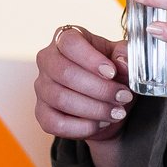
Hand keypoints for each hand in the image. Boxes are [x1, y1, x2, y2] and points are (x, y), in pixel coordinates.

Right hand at [33, 24, 132, 142]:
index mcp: (65, 39)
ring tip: (117, 112)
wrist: (107, 103)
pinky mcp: (41, 113)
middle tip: (123, 96)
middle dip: (99, 89)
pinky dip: (82, 127)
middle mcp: (47, 60)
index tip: (112, 72)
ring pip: (61, 99)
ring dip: (95, 109)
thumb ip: (125, 56)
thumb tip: (122, 63)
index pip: (70, 42)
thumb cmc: (111, 74)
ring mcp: (42, 87)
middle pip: (65, 73)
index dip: (91, 58)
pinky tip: (101, 123)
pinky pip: (55, 123)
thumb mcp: (122, 59)